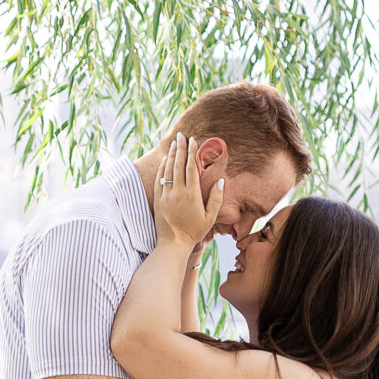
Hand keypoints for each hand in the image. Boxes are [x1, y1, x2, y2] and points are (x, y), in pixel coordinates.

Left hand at [152, 132, 220, 249]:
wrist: (173, 243)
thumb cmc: (194, 231)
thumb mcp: (210, 217)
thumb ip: (216, 198)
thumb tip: (220, 181)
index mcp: (191, 194)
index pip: (191, 167)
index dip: (192, 152)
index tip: (193, 140)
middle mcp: (177, 191)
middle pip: (178, 164)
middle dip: (181, 148)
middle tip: (181, 135)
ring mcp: (166, 195)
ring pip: (168, 170)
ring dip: (172, 155)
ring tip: (175, 143)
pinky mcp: (158, 200)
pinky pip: (160, 180)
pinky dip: (162, 168)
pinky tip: (166, 160)